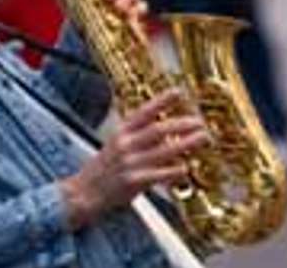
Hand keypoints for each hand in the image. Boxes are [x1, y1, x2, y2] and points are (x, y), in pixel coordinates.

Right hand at [60, 89, 208, 230]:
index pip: (143, 112)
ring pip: (164, 150)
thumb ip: (139, 135)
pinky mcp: (133, 181)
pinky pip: (159, 174)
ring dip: (187, 143)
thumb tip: (168, 128)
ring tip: (203, 138)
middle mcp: (125, 144)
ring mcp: (129, 163)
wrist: (83, 194)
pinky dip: (175, 170)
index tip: (179, 91)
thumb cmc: (104, 169)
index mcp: (121, 132)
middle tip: (200, 122)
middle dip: (182, 124)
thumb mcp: (116, 143)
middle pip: (159, 130)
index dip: (161, 101)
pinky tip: (187, 168)